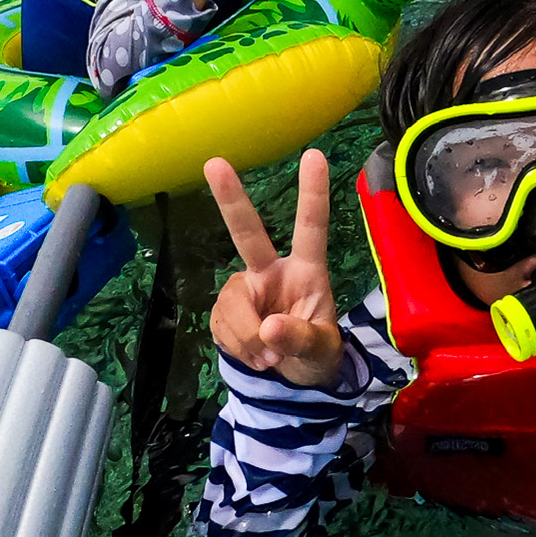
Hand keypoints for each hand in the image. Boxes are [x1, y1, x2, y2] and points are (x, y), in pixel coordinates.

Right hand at [205, 150, 342, 387]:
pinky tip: (256, 358)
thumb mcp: (321, 352)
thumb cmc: (317, 354)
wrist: (295, 381)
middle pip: (247, 232)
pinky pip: (220, 326)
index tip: (315, 155)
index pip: (311, 227)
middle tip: (214, 162)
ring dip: (247, 338)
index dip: (313, 193)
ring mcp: (246, 288)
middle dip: (230, 198)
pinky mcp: (224, 310)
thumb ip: (300, 339)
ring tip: (270, 360)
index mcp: (306, 271)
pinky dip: (238, 349)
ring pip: (232, 304)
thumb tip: (268, 328)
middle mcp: (271, 270)